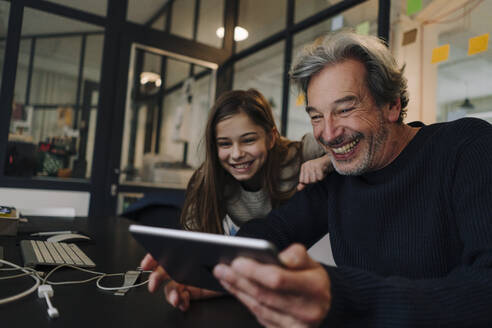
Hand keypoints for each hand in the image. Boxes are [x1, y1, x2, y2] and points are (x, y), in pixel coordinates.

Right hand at [140, 253, 221, 310]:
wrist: (236, 271)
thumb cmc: (227, 255)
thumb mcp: (218, 247)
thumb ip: (208, 247)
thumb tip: (199, 247)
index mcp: (185, 249)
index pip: (164, 250)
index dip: (152, 257)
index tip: (146, 264)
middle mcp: (182, 264)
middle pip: (163, 271)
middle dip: (155, 278)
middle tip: (153, 285)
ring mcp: (185, 279)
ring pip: (171, 288)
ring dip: (170, 295)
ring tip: (176, 299)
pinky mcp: (191, 291)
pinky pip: (181, 298)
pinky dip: (180, 302)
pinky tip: (184, 303)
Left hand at [213, 244, 330, 327]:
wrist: (325, 306)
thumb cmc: (314, 282)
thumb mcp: (312, 262)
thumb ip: (298, 254)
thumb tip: (280, 256)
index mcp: (315, 288)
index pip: (279, 279)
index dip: (255, 271)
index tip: (237, 261)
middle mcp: (307, 311)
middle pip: (264, 294)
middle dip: (239, 280)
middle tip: (221, 267)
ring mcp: (295, 325)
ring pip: (259, 306)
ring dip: (238, 290)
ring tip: (224, 275)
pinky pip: (259, 316)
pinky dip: (245, 301)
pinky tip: (235, 289)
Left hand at [297, 154, 331, 190]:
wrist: (329, 160)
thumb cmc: (319, 169)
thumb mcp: (310, 175)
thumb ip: (304, 182)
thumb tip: (298, 189)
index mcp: (303, 166)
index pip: (302, 180)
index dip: (308, 181)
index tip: (312, 176)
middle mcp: (307, 164)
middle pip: (307, 181)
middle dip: (313, 180)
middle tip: (317, 175)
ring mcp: (312, 164)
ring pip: (313, 180)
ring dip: (318, 179)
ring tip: (320, 173)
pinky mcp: (318, 165)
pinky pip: (319, 177)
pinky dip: (322, 177)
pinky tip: (323, 172)